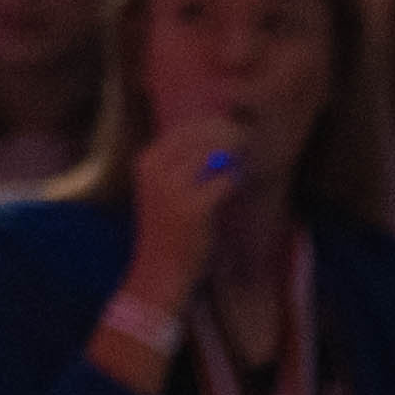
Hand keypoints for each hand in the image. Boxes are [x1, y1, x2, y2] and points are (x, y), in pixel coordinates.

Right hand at [126, 104, 249, 296]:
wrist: (160, 271)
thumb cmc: (167, 228)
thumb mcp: (162, 187)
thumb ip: (183, 160)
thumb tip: (219, 129)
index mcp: (146, 161)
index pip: (185, 127)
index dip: (214, 124)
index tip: (234, 127)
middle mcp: (155, 170)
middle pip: (201, 135)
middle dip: (229, 133)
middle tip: (247, 139)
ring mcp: (172, 189)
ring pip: (215, 154)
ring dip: (235, 154)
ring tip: (244, 159)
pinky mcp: (193, 209)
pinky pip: (225, 182)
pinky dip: (235, 181)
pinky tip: (236, 184)